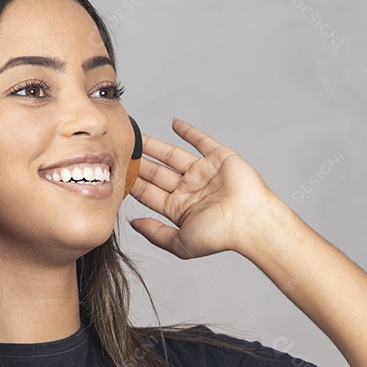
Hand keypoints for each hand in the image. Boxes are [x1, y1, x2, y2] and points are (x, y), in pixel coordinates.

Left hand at [127, 118, 279, 258]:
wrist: (250, 222)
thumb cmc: (220, 235)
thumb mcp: (179, 242)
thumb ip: (155, 233)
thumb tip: (133, 224)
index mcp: (180, 209)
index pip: (150, 193)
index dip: (133, 183)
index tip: (116, 173)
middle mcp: (190, 190)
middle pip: (157, 172)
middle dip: (139, 163)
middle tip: (121, 149)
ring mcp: (204, 173)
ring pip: (173, 155)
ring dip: (155, 146)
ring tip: (137, 135)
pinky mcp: (219, 158)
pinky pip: (201, 141)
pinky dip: (188, 131)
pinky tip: (174, 124)